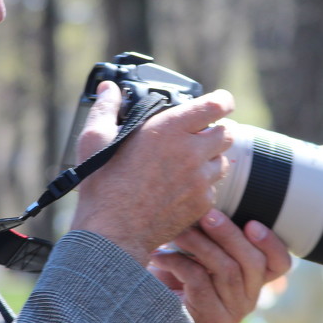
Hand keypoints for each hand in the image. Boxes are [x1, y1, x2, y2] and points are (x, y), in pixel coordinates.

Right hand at [70, 81, 234, 264]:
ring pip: (222, 161)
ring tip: (188, 162)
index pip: (215, 105)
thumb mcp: (94, 138)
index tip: (220, 102)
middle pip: (227, 132)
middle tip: (201, 132)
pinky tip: (181, 187)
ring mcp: (200, 180)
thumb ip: (106, 107)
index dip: (222, 100)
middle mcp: (191, 153)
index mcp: (169, 130)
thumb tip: (108, 90)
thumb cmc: (102, 185)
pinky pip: (212, 188)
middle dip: (218, 129)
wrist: (114, 233)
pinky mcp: (202, 204)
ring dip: (211, 157)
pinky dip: (202, 185)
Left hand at [147, 210, 290, 322]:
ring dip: (199, 244)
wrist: (149, 304)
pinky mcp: (210, 319)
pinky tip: (159, 256)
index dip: (271, 243)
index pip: (279, 264)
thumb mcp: (201, 248)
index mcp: (254, 278)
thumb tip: (210, 202)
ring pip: (226, 269)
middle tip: (206, 215)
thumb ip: (215, 233)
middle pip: (253, 263)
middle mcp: (249, 298)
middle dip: (229, 234)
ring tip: (178, 231)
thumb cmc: (177, 270)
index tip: (252, 223)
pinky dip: (177, 262)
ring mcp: (232, 311)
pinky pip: (199, 281)